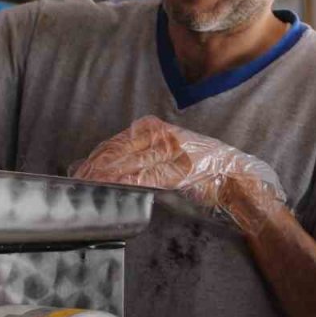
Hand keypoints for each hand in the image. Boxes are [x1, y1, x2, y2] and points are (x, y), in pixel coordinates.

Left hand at [70, 117, 286, 235]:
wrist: (235, 180)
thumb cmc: (202, 172)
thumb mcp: (169, 159)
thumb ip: (144, 160)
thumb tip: (110, 168)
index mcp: (159, 130)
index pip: (119, 141)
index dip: (98, 155)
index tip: (82, 169)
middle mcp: (164, 135)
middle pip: (121, 149)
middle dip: (98, 165)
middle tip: (80, 180)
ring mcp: (173, 151)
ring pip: (132, 161)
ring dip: (110, 174)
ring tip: (93, 185)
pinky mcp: (181, 169)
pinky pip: (150, 175)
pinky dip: (132, 181)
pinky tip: (118, 186)